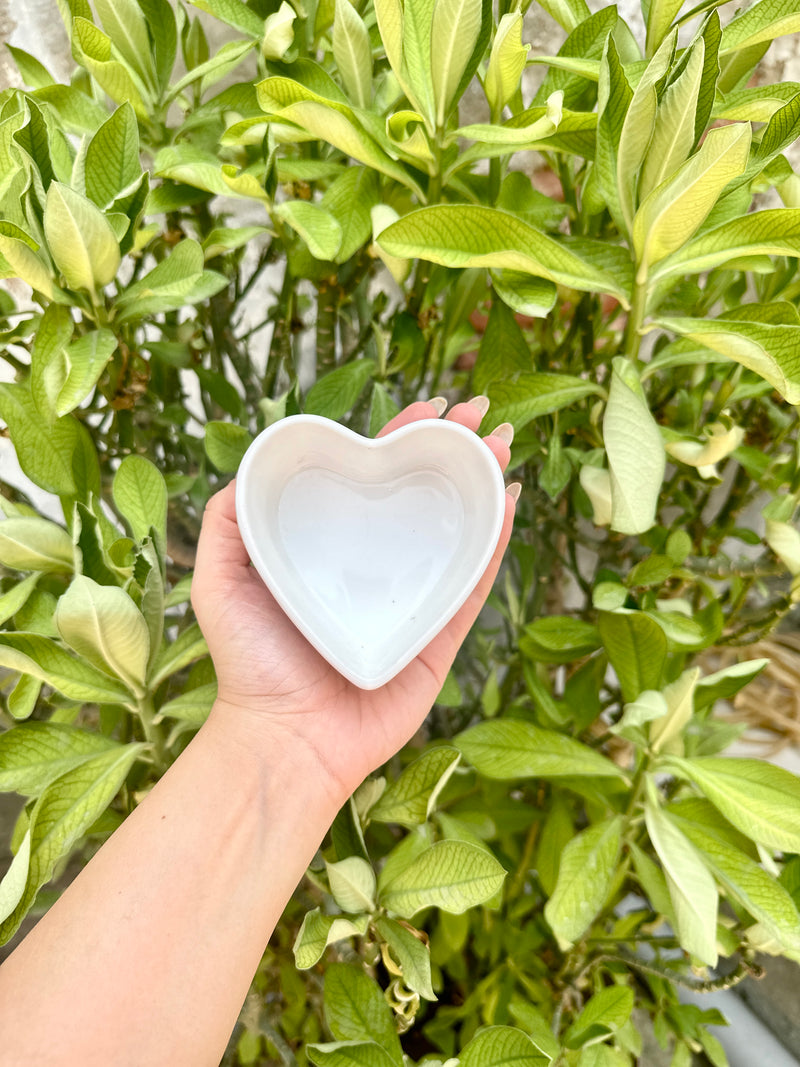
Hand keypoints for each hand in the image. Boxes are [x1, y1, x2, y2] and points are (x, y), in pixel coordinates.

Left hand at [191, 399, 517, 802]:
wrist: (284, 740)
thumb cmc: (251, 663)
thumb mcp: (219, 580)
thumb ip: (228, 521)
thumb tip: (254, 465)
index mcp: (333, 547)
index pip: (372, 479)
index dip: (400, 437)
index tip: (428, 405)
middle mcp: (377, 566)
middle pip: (424, 495)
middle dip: (454, 449)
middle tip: (480, 411)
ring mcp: (412, 599)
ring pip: (457, 531)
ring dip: (484, 484)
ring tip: (504, 444)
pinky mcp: (439, 637)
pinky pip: (471, 584)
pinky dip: (494, 544)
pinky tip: (507, 502)